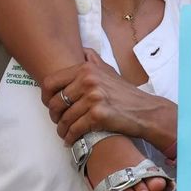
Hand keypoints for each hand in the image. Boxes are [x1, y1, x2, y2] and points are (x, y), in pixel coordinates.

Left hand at [41, 49, 174, 155]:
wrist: (145, 111)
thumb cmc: (125, 93)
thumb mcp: (108, 70)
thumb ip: (93, 60)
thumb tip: (81, 50)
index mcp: (86, 68)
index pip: (51, 81)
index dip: (45, 96)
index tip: (48, 103)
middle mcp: (88, 81)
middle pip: (55, 101)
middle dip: (53, 115)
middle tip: (57, 120)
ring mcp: (93, 98)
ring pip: (65, 118)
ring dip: (61, 129)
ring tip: (63, 132)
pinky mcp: (98, 115)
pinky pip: (75, 129)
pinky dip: (70, 137)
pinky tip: (70, 140)